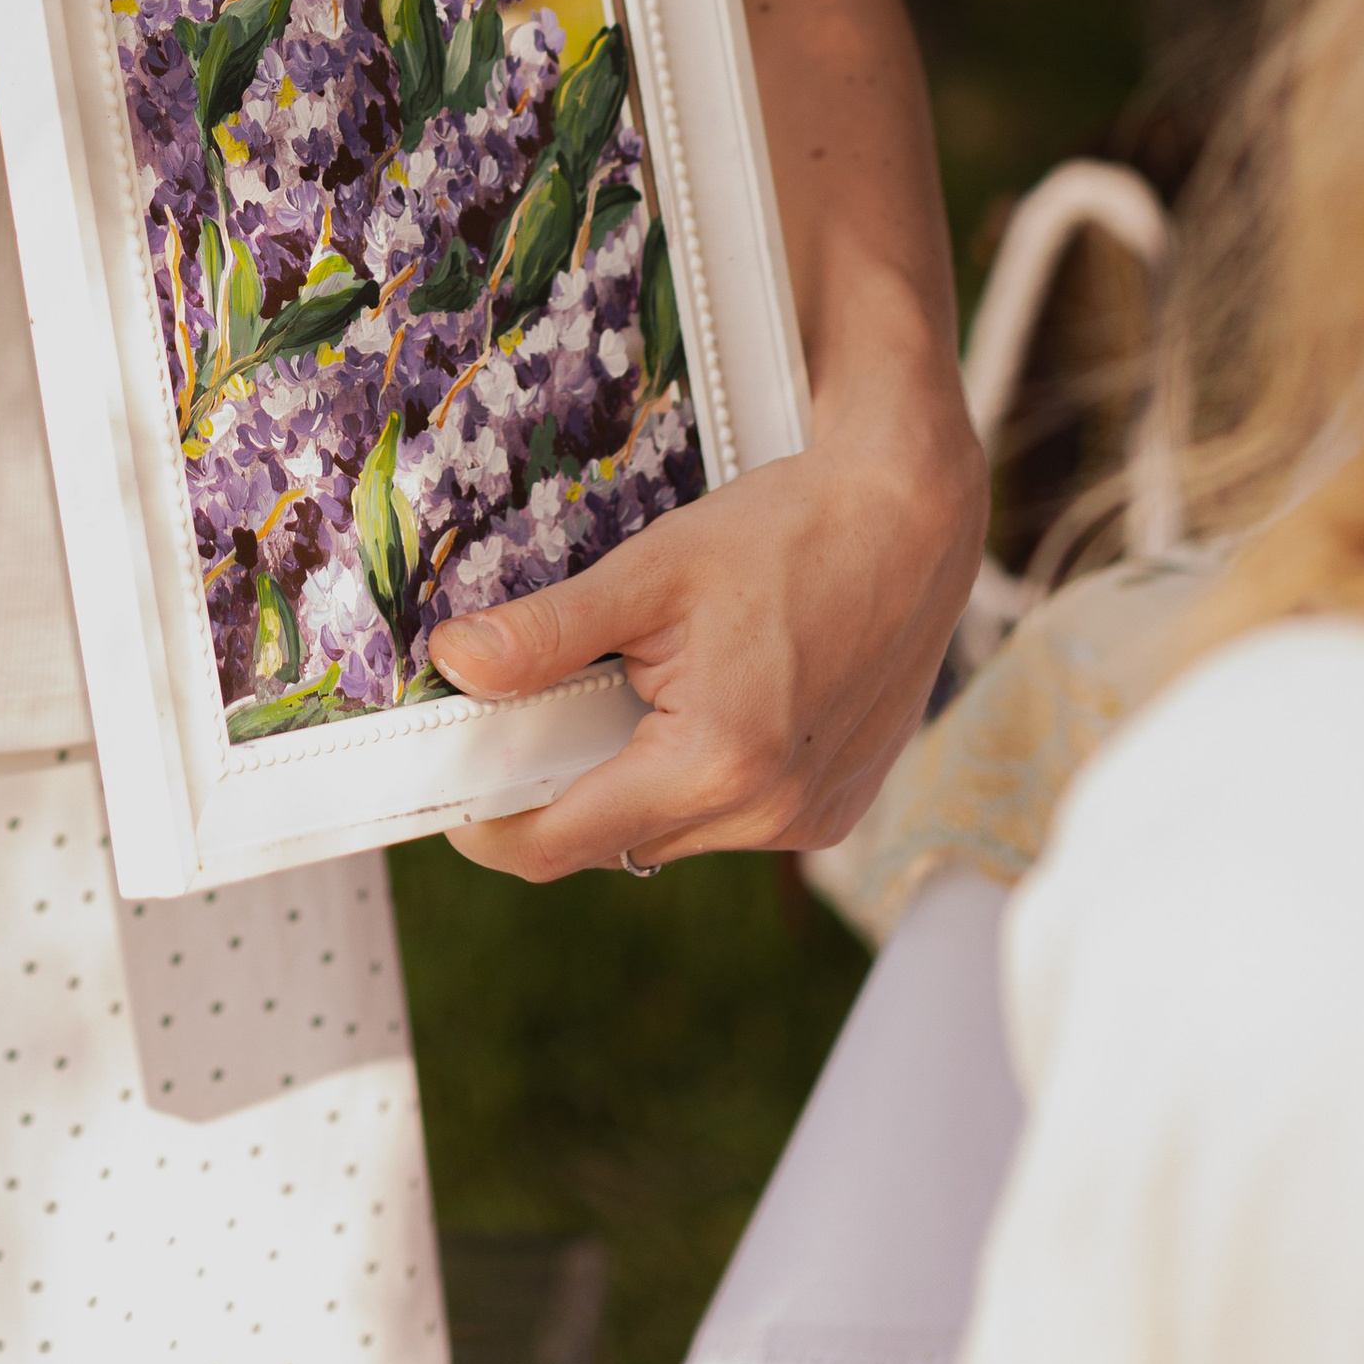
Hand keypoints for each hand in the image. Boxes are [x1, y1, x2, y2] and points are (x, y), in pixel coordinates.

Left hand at [431, 362, 984, 876]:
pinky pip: (731, 816)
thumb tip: (456, 665)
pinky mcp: (835, 809)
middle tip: (538, 705)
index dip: (490, 821)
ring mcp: (811, 821)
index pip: (563, 844)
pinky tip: (710, 695)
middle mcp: (770, 815)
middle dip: (564, 783)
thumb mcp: (651, 572)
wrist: (912, 520)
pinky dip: (696, 772)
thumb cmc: (790, 533)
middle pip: (616, 839)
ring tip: (643, 680)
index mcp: (718, 764)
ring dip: (636, 775)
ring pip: (673, 828)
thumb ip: (548, 632)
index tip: (452, 783)